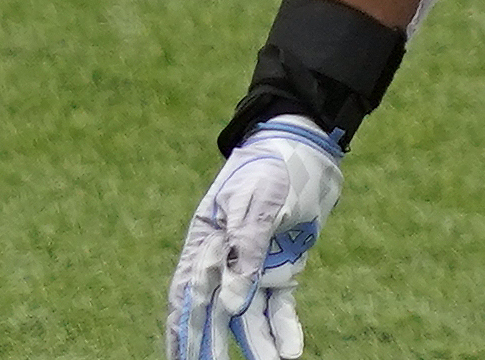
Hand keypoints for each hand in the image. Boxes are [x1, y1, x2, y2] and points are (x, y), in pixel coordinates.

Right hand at [166, 116, 344, 359]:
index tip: (180, 358)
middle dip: (212, 346)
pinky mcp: (282, 267)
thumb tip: (229, 305)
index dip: (182, 328)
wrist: (304, 146)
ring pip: (250, 316)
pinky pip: (279, 305)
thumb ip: (243, 251)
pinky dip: (283, 328)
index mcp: (207, 242)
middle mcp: (226, 260)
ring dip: (257, 344)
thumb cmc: (270, 167)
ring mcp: (255, 267)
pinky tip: (290, 350)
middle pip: (215, 313)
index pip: (188, 294)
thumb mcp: (255, 202)